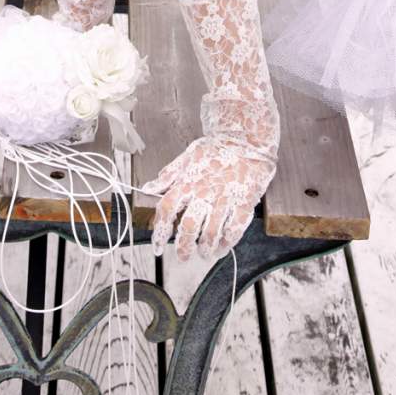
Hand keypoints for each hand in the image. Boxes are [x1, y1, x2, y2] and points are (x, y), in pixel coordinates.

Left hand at [140, 135, 276, 261]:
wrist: (247, 138)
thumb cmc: (217, 147)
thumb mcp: (188, 156)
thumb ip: (169, 175)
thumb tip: (148, 188)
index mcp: (188, 181)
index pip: (167, 209)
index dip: (160, 231)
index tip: (157, 247)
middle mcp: (204, 192)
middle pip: (189, 227)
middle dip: (184, 247)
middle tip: (183, 256)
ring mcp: (225, 198)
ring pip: (211, 233)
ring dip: (205, 248)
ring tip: (204, 253)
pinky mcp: (244, 202)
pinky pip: (234, 229)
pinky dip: (227, 243)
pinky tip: (223, 248)